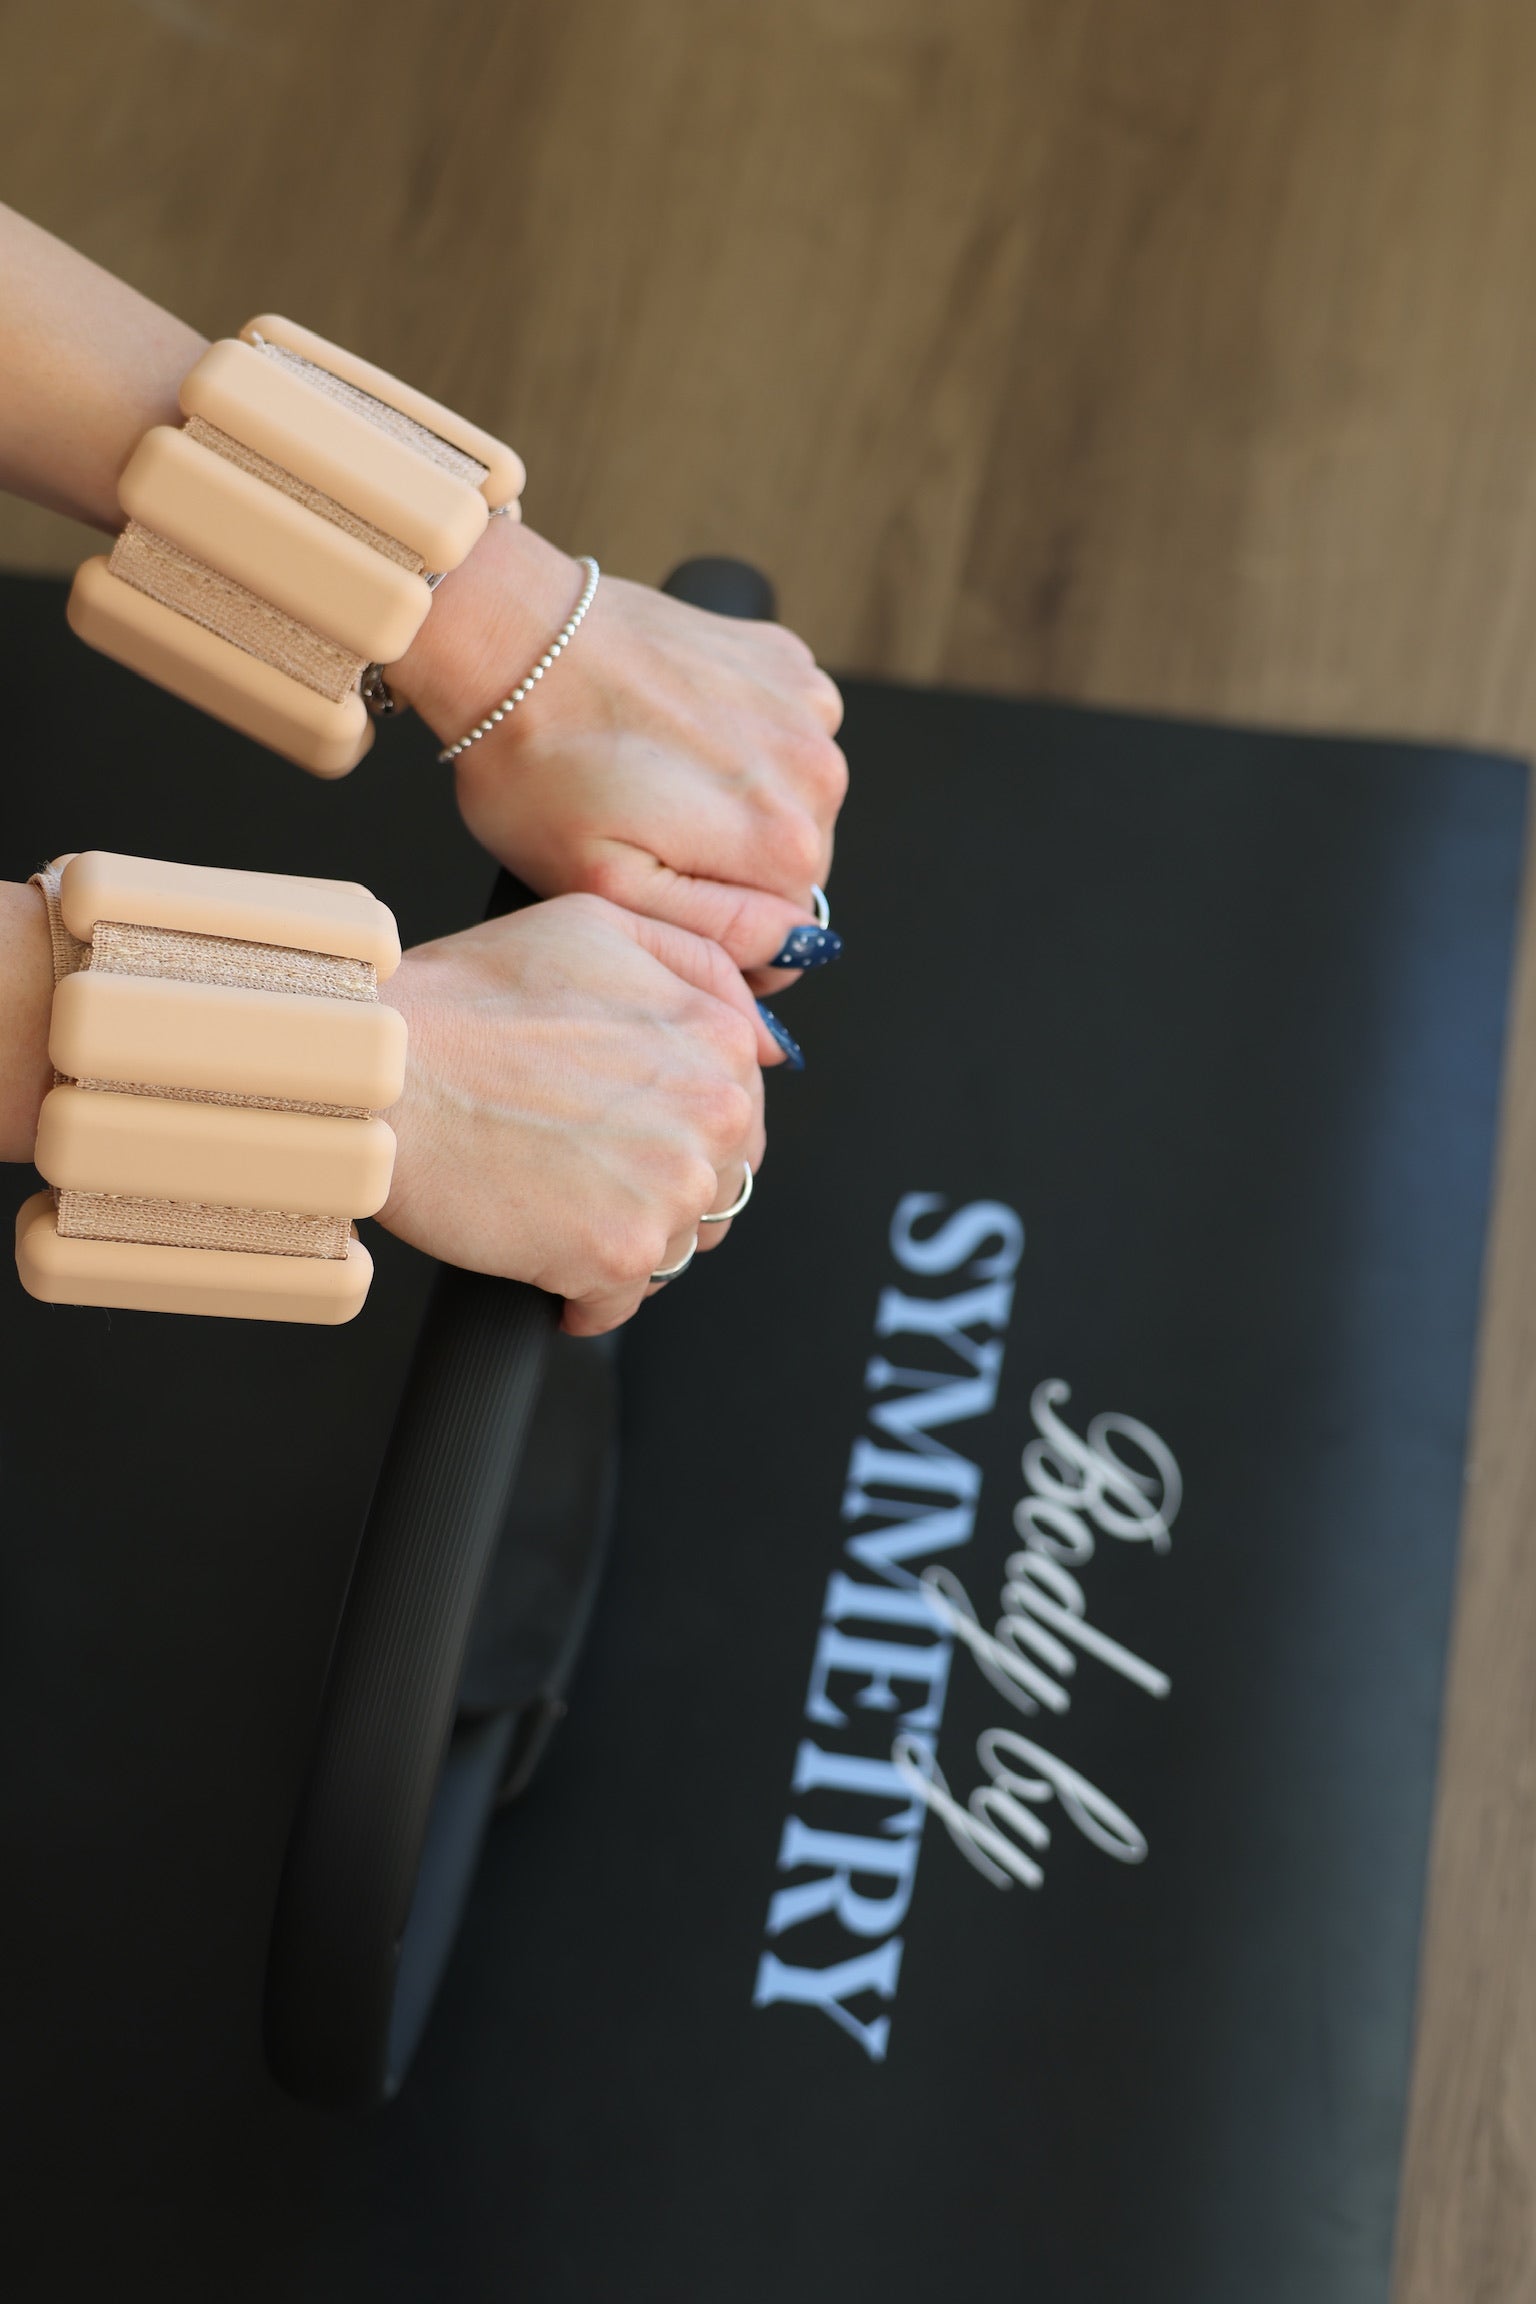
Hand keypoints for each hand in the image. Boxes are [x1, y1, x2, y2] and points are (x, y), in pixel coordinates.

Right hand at [377, 894, 781, 1334]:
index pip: (741, 1115)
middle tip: (585, 1170)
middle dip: (660, 1186)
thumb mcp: (596, 925)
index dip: (679, 1129)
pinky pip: (619, 1302)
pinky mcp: (617, 1255)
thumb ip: (698, 967)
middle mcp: (714, 1116)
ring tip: (558, 1207)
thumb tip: (764, 1038)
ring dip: (625, 1236)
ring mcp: (670, 1190)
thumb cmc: (467, 999)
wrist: (382, 1070)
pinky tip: (545, 1260)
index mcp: (717, 1041)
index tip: (629, 1134)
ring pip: (675, 1246)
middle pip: (717, 1187)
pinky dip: (584, 1295)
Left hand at [387, 522, 848, 995]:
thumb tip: (792, 947)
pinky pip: (781, 730)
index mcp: (783, 841)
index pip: (790, 936)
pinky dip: (739, 738)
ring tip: (653, 775)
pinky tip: (673, 728)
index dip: (726, 937)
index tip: (661, 903)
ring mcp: (807, 707)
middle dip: (730, 865)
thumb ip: (717, 932)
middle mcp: (816, 773)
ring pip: (790, 798)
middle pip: (795, 865)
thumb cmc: (539, 765)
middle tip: (644, 831)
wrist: (513, 640)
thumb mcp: (607, 885)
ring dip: (736, 800)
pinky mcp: (784, 660)